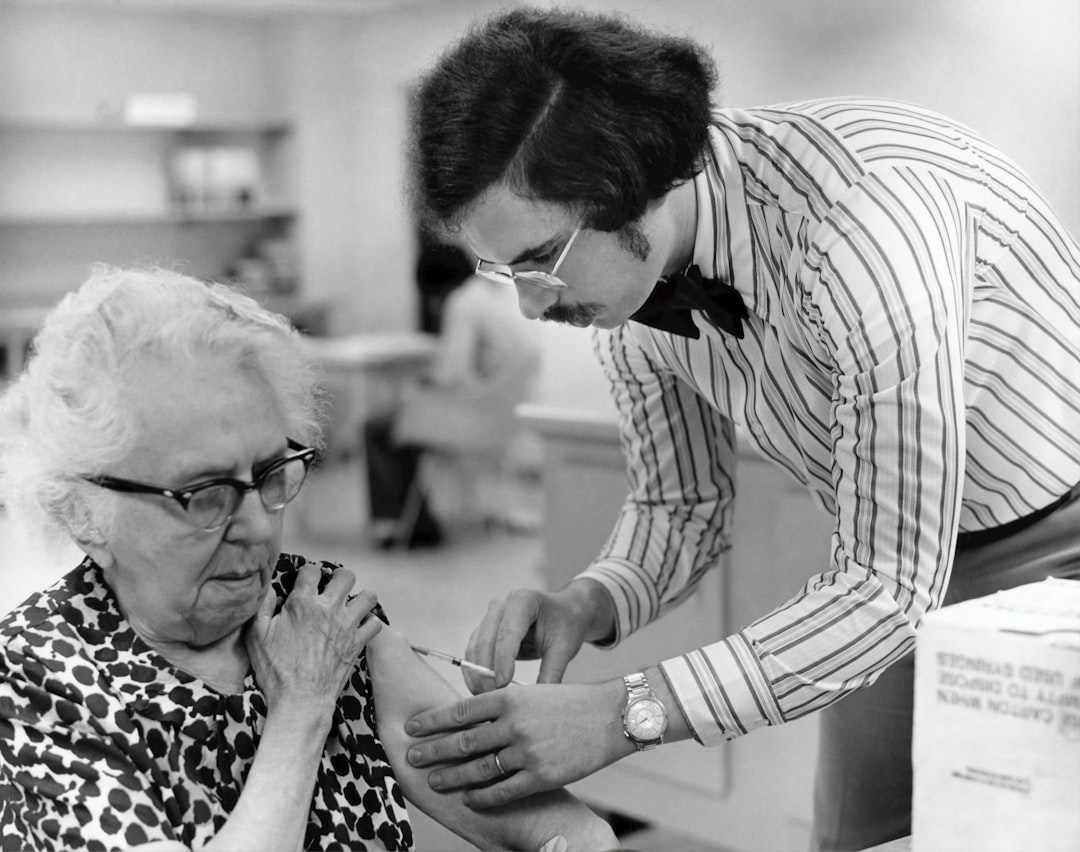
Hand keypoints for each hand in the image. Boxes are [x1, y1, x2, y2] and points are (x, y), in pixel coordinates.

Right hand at [245, 563, 382, 717]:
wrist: (300, 702)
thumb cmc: (275, 671)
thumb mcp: (256, 637)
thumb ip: (262, 607)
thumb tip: (271, 589)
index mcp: (302, 604)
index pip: (311, 570)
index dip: (308, 573)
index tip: (306, 582)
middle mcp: (328, 610)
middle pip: (345, 576)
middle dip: (338, 577)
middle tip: (331, 589)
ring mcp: (347, 626)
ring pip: (368, 596)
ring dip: (360, 598)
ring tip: (349, 605)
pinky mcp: (358, 643)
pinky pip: (375, 623)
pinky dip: (369, 623)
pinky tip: (359, 626)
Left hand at [404, 680, 634, 807]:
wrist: (611, 716)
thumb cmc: (570, 702)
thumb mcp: (532, 693)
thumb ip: (502, 705)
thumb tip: (468, 719)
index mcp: (510, 697)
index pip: (460, 710)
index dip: (432, 720)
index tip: (412, 727)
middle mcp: (514, 723)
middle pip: (463, 741)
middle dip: (433, 750)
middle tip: (412, 757)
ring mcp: (528, 751)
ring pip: (479, 768)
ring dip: (453, 777)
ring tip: (435, 781)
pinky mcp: (542, 775)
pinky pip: (504, 791)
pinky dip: (483, 797)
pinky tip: (471, 798)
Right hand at [464, 582, 612, 692]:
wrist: (563, 613)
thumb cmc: (565, 625)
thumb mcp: (564, 647)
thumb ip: (551, 672)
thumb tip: (536, 701)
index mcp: (523, 600)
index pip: (508, 632)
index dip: (502, 659)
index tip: (502, 684)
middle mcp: (501, 605)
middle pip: (486, 640)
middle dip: (486, 671)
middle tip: (494, 698)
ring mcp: (490, 616)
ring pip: (475, 647)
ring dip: (477, 674)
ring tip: (488, 698)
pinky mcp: (484, 629)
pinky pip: (473, 652)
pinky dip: (475, 671)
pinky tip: (482, 689)